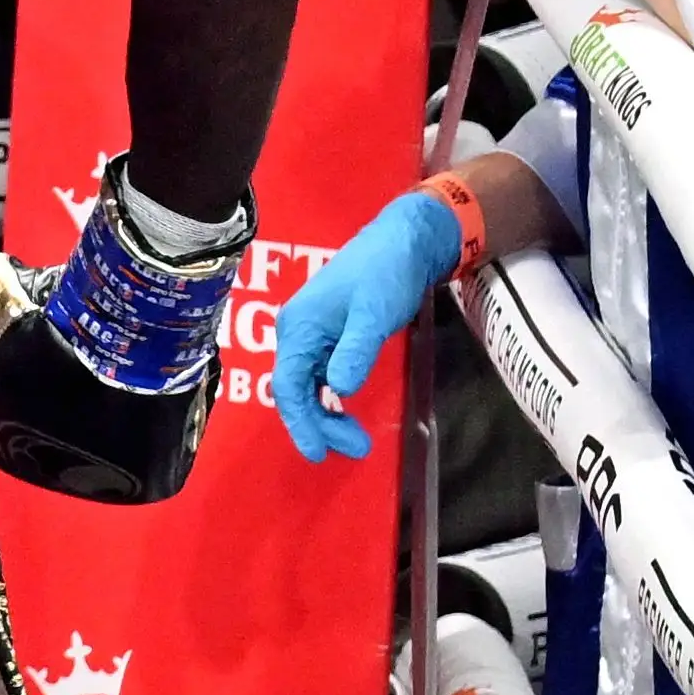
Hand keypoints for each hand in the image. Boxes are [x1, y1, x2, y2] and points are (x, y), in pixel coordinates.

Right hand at [269, 190, 459, 460]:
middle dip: (321, 423)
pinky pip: (320, 374)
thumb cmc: (386, 272)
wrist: (404, 242)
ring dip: (327, 414)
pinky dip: (332, 397)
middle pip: (296, 389)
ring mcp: (312, 333)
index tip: (318, 453)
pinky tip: (347, 411)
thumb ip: (354, 352)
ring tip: (357, 437)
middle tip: (358, 447)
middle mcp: (297, 331)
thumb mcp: (374, 314)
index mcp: (299, 326)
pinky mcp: (329, 334)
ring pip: (308, 385)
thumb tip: (338, 391)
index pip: (289, 385)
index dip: (301, 422)